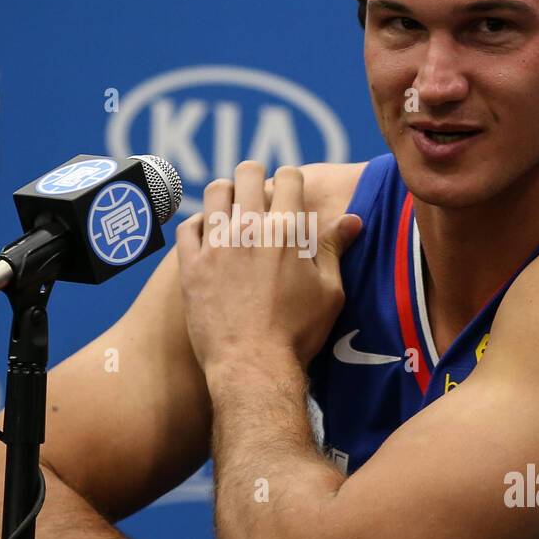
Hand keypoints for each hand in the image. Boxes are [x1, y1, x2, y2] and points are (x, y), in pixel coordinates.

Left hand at [175, 162, 361, 376]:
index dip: (290, 180)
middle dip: (256, 177)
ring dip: (226, 194)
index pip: (288, 177)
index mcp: (288, 230)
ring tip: (231, 209)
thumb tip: (351, 218)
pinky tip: (207, 236)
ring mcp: (216, 245)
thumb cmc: (297, 333)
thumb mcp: (329, 292)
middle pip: (248, 172)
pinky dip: (198, 225)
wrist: (253, 366)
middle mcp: (250, 228)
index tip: (288, 192)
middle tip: (258, 194)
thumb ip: (335, 249)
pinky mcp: (192, 265)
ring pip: (214, 192)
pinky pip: (187, 226)